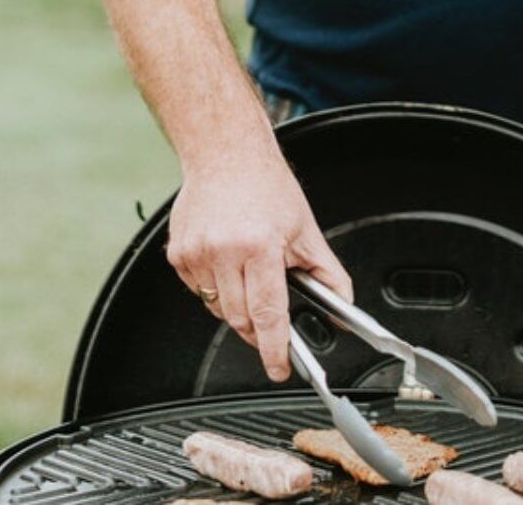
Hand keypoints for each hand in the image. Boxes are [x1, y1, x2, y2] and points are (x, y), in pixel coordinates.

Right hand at [166, 139, 352, 382]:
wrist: (224, 154)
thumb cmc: (266, 187)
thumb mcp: (307, 232)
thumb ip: (329, 277)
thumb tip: (343, 312)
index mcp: (259, 247)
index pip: (268, 314)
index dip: (275, 349)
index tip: (279, 368)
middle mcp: (223, 251)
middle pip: (241, 320)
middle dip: (259, 330)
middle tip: (272, 321)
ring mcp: (196, 254)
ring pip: (220, 310)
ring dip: (238, 307)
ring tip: (251, 274)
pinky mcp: (178, 255)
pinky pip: (201, 293)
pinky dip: (218, 290)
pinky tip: (229, 263)